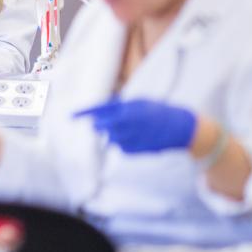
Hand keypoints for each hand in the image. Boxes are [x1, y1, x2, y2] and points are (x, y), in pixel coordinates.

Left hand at [75, 98, 196, 152]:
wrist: (180, 127)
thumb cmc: (157, 111)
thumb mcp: (138, 102)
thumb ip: (118, 107)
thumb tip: (99, 112)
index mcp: (129, 109)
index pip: (100, 110)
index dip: (84, 113)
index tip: (71, 115)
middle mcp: (129, 123)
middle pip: (102, 126)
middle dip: (99, 125)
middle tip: (99, 124)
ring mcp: (133, 137)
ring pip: (111, 138)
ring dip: (114, 134)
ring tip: (128, 129)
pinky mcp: (137, 149)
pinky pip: (121, 147)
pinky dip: (124, 143)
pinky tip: (136, 138)